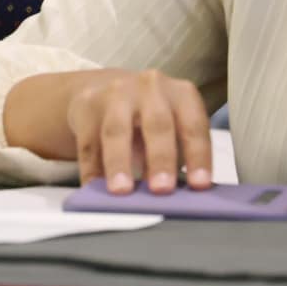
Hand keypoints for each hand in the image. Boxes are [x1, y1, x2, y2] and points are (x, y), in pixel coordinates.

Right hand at [11, 68, 212, 193]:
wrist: (108, 90)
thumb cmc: (151, 120)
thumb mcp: (174, 129)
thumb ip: (179, 157)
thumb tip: (178, 197)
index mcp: (181, 94)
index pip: (194, 126)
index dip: (198, 156)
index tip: (199, 186)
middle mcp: (150, 88)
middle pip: (157, 123)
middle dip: (160, 158)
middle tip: (162, 189)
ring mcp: (116, 93)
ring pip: (116, 130)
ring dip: (119, 162)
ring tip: (122, 190)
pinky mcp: (87, 104)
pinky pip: (89, 141)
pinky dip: (91, 168)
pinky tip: (93, 188)